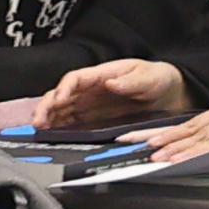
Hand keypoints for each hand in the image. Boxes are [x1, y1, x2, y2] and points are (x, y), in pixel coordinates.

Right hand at [35, 60, 189, 132]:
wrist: (169, 93)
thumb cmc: (156, 77)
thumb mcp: (148, 76)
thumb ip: (131, 81)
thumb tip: (111, 83)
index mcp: (101, 74)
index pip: (74, 78)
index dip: (64, 88)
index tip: (59, 100)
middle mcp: (90, 89)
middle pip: (60, 95)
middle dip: (46, 106)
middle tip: (39, 120)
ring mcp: (89, 104)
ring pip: (60, 109)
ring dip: (47, 118)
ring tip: (39, 129)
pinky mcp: (91, 118)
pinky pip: (70, 122)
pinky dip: (58, 127)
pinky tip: (51, 134)